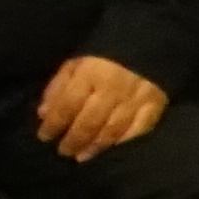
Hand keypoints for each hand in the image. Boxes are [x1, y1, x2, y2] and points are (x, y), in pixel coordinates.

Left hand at [36, 53, 168, 158]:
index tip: (43, 137)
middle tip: (62, 152)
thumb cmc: (103, 53)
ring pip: (112, 130)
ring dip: (95, 146)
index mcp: (89, 74)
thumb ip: (58, 86)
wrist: (147, 41)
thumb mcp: (75, 62)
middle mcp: (112, 89)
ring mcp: (135, 99)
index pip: (67, 105)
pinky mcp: (155, 105)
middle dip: (73, 140)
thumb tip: (44, 114)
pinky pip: (139, 129)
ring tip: (80, 156)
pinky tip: (111, 149)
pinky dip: (124, 141)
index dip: (54, 124)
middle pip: (89, 122)